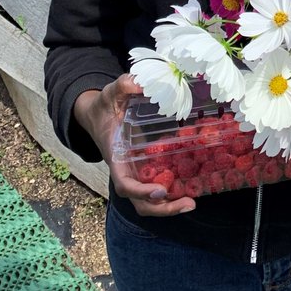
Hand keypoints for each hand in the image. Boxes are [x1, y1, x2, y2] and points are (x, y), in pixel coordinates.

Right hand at [74, 74, 196, 217]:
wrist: (98, 115)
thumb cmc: (105, 106)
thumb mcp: (111, 93)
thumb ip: (123, 86)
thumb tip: (139, 82)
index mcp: (115, 158)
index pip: (124, 184)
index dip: (141, 191)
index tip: (160, 190)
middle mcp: (125, 171)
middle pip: (140, 203)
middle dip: (163, 208)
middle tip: (189, 203)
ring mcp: (135, 173)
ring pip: (149, 201)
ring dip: (169, 207)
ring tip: (192, 203)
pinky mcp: (145, 169)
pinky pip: (157, 187)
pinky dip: (171, 193)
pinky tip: (191, 188)